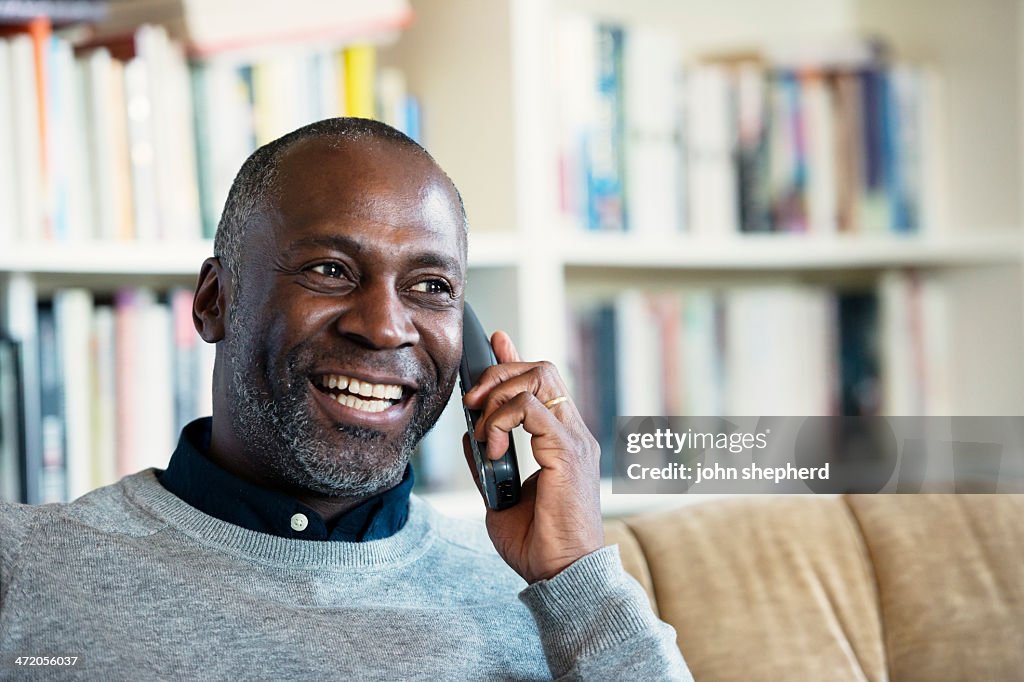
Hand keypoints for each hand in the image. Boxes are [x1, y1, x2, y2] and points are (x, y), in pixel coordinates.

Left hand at [461, 331, 603, 583]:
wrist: (561, 575)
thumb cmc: (539, 545)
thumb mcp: (499, 497)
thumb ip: (487, 463)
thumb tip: (469, 436)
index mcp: (562, 441)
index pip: (543, 382)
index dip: (516, 358)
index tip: (495, 341)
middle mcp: (573, 433)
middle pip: (540, 369)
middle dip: (498, 373)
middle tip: (471, 402)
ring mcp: (574, 440)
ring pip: (538, 378)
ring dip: (498, 396)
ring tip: (482, 429)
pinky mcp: (566, 452)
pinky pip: (530, 409)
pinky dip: (502, 421)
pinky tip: (494, 448)